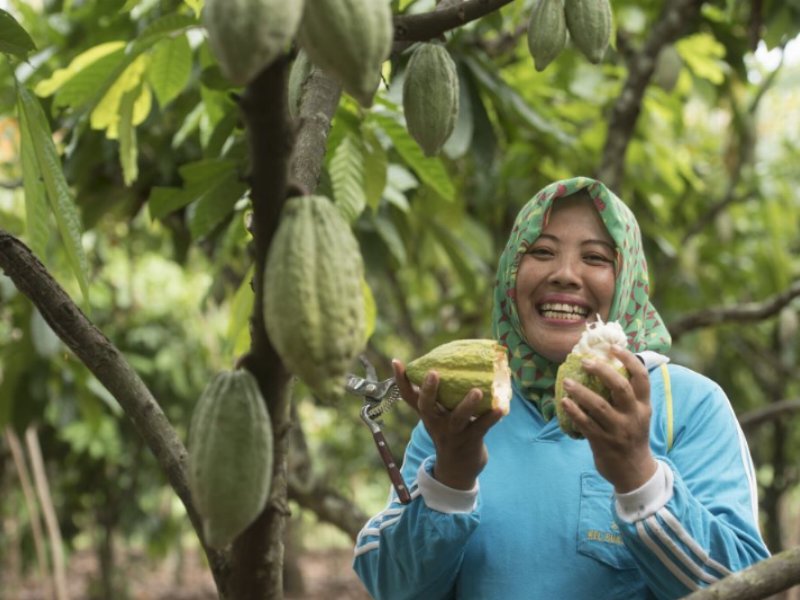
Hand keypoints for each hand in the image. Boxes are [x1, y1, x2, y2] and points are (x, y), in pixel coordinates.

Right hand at [392, 359, 503, 489]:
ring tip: (477, 391)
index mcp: (427, 413)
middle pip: (427, 407)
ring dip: (467, 405)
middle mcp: (436, 422)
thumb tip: (445, 359)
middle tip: (433, 373)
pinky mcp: (471, 439)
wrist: (457, 468)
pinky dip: (492, 417)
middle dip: (429, 390)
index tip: (396, 361)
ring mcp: (453, 432)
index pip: (408, 396)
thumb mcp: (437, 415)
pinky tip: (501, 407)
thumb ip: (438, 394)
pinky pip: (482, 427)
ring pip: (458, 418)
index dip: (401, 380)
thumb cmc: (448, 430)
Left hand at [559, 348, 657, 492]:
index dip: (628, 359)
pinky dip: (574, 412)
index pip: (641, 378)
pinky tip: (564, 402)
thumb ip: (628, 396)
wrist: (634, 472)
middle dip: (602, 371)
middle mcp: (633, 416)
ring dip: (581, 391)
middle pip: (620, 387)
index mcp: (644, 406)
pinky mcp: (603, 442)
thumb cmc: (631, 436)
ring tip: (567, 381)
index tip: (613, 347)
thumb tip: (606, 367)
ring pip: (599, 406)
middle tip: (585, 361)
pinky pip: (586, 424)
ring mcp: (618, 430)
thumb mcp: (638, 415)